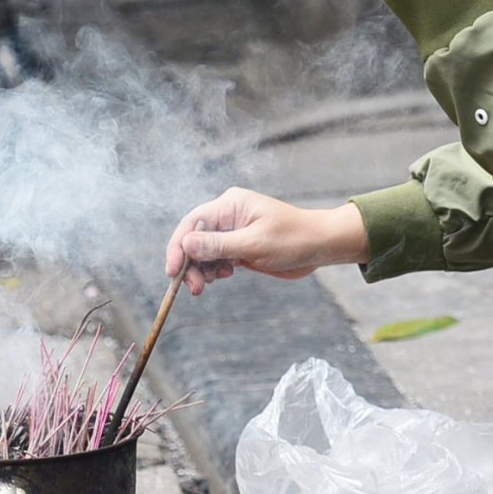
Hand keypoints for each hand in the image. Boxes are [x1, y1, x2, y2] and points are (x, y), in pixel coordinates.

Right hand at [163, 188, 369, 295]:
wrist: (320, 247)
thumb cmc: (293, 239)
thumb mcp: (254, 244)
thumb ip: (219, 245)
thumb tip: (186, 244)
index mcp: (230, 205)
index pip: (193, 223)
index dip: (178, 246)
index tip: (172, 271)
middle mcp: (229, 215)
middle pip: (195, 238)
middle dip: (190, 263)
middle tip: (194, 288)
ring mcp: (234, 231)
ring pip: (204, 251)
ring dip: (201, 269)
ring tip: (206, 285)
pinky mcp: (240, 246)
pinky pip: (217, 258)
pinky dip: (214, 270)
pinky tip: (223, 275)